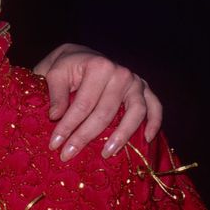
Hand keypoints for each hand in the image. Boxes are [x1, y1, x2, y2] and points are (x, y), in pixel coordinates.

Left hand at [34, 43, 161, 161]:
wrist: (80, 55)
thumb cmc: (66, 66)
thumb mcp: (55, 73)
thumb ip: (56, 94)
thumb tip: (55, 116)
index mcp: (98, 66)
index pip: (83, 104)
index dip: (68, 126)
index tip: (55, 144)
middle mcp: (121, 73)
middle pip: (105, 113)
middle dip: (85, 136)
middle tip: (69, 154)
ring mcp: (135, 81)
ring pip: (134, 113)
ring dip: (121, 136)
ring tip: (107, 154)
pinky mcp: (145, 88)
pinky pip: (155, 106)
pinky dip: (154, 122)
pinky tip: (147, 139)